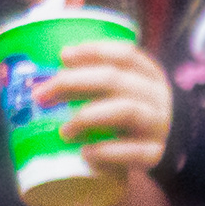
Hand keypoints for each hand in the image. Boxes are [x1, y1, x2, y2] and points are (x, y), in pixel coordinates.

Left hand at [37, 38, 174, 176]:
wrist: (163, 148)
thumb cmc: (132, 114)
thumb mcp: (124, 91)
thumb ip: (98, 79)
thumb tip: (50, 74)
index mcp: (150, 74)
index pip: (124, 54)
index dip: (91, 51)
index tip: (62, 57)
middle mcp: (157, 96)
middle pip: (114, 79)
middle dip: (71, 83)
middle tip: (41, 95)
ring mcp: (159, 125)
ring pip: (125, 111)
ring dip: (87, 117)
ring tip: (63, 131)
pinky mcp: (156, 153)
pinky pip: (132, 151)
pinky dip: (105, 151)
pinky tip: (85, 154)